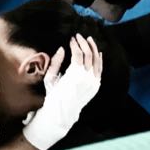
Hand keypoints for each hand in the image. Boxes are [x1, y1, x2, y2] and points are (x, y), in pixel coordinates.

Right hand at [22, 34, 103, 149]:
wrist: (62, 113)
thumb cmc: (53, 95)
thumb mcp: (50, 78)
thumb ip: (55, 62)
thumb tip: (61, 49)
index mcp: (74, 75)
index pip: (78, 54)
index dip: (75, 44)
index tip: (71, 38)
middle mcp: (86, 78)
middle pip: (88, 54)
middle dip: (83, 43)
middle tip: (79, 36)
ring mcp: (93, 82)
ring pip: (96, 60)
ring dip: (93, 48)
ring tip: (89, 39)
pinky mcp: (96, 86)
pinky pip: (100, 69)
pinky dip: (99, 59)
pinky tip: (97, 52)